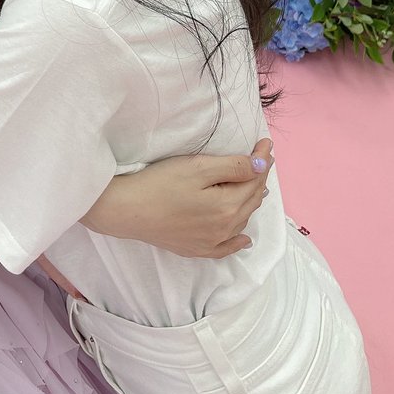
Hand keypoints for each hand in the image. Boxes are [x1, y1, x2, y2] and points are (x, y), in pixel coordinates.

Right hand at [83, 138, 272, 258]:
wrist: (127, 210)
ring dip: (250, 201)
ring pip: (241, 220)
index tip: (266, 144)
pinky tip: (243, 239)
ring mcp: (211, 242)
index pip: (253, 180)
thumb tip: (261, 165)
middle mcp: (225, 228)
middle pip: (250, 200)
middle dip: (258, 178)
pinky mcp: (196, 250)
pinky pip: (226, 248)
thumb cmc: (160, 183)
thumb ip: (233, 167)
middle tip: (261, 160)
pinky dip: (238, 241)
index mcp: (228, 206)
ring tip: (253, 186)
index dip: (262, 160)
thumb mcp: (197, 167)